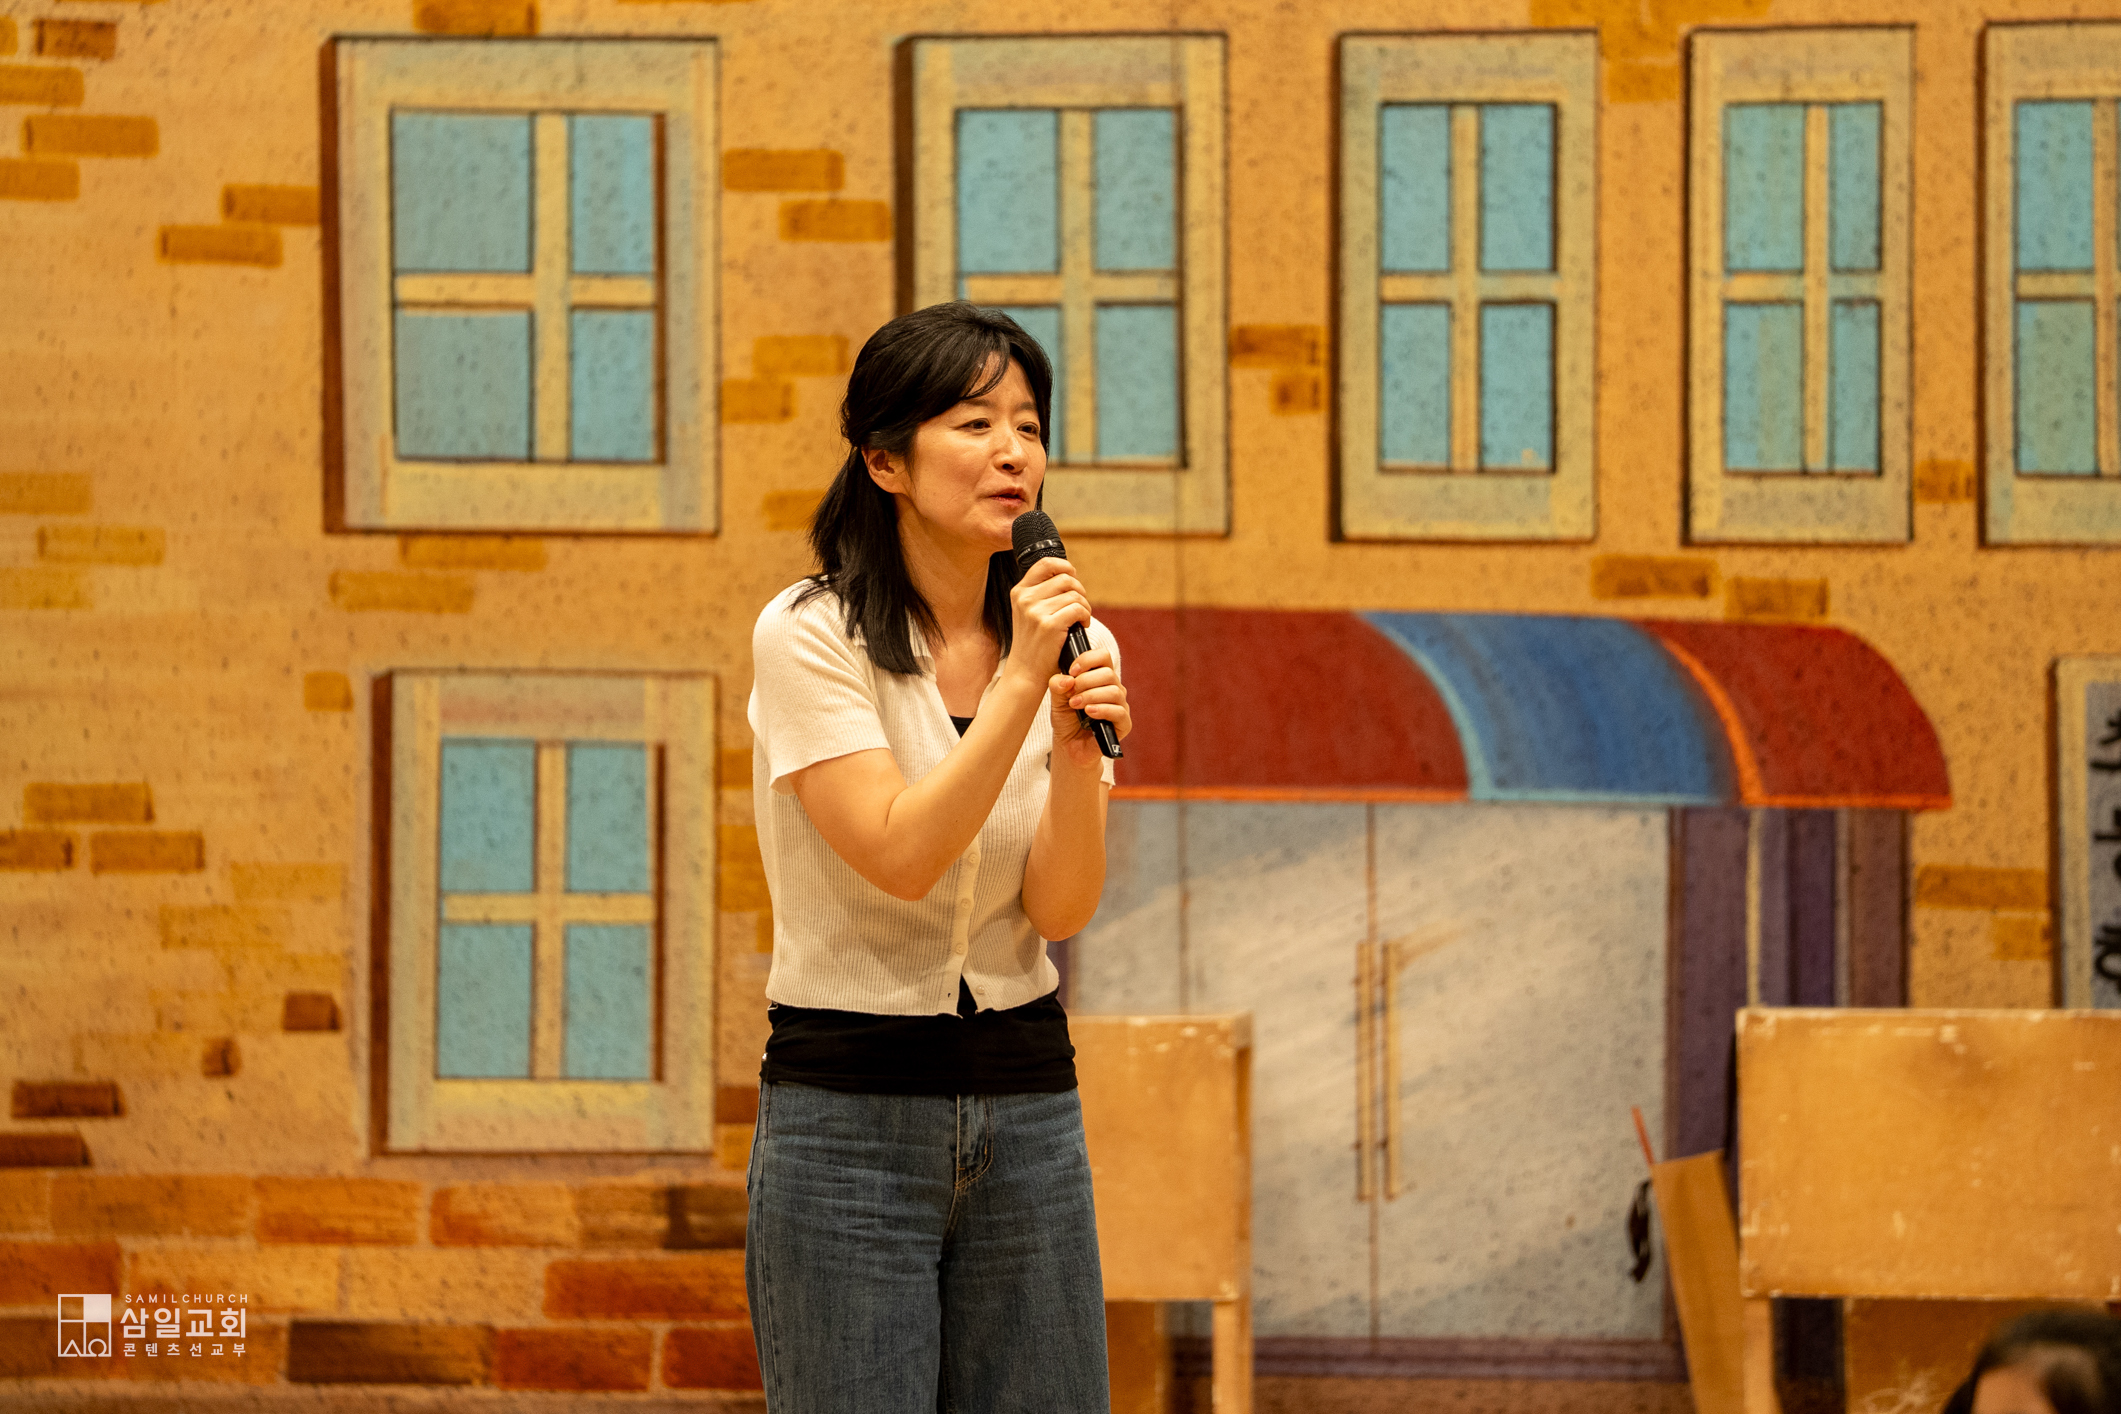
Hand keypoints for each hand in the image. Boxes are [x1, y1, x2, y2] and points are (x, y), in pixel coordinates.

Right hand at [1005, 556, 1090, 690]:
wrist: (1025, 672)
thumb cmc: (1033, 643)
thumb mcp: (1027, 613)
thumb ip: (1040, 594)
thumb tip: (1068, 575)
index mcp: (1019, 592)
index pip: (1045, 563)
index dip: (1065, 566)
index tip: (1073, 578)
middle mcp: (1025, 599)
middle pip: (1065, 578)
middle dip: (1079, 590)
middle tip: (1081, 605)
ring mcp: (1036, 612)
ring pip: (1075, 595)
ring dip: (1085, 606)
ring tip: (1081, 619)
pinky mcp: (1049, 625)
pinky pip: (1079, 609)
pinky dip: (1086, 616)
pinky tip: (1082, 625)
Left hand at [1049, 646, 1129, 767]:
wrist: (1069, 746)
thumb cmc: (1066, 719)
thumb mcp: (1057, 699)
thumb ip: (1058, 686)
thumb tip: (1067, 679)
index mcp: (1100, 677)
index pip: (1103, 656)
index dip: (1087, 660)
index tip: (1072, 671)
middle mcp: (1113, 688)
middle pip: (1108, 673)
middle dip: (1086, 682)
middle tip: (1071, 694)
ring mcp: (1120, 705)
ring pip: (1114, 691)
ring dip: (1091, 696)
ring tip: (1075, 705)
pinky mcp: (1124, 723)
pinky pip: (1119, 711)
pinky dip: (1102, 709)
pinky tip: (1088, 712)